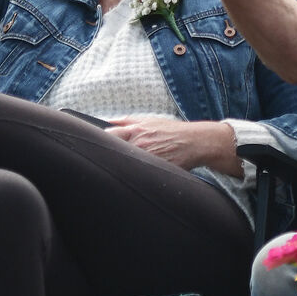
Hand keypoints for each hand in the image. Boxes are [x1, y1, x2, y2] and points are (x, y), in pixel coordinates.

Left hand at [109, 116, 239, 174]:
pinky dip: (136, 176)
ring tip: (123, 169)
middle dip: (110, 156)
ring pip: (126, 166)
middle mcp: (140, 144)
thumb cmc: (172, 131)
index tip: (101, 146)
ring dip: (122, 167)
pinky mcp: (156, 170)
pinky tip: (137, 175)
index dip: (102, 141)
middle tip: (108, 160)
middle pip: (114, 153)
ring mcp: (148, 158)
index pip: (109, 136)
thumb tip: (107, 121)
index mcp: (135, 130)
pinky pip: (140, 175)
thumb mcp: (149, 120)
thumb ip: (126, 121)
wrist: (195, 142)